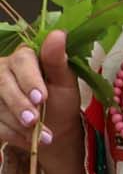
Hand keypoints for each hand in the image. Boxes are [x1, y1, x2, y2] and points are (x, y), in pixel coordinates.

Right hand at [0, 32, 86, 173]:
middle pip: (4, 84)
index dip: (29, 80)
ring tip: (42, 138)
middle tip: (34, 121)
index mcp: (24, 56)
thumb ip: (57, 60)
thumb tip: (58, 33)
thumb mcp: (65, 82)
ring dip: (17, 124)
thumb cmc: (61, 100)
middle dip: (19, 105)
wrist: (54, 127)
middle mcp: (3, 69)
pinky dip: (11, 133)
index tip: (41, 98)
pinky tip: (27, 140)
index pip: (22, 61)